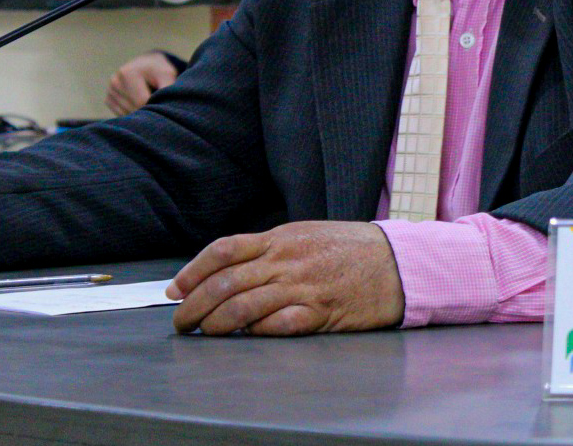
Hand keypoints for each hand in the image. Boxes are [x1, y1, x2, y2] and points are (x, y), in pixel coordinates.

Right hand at [105, 51, 178, 115]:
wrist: (147, 66)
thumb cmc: (159, 72)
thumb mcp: (167, 75)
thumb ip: (167, 88)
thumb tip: (166, 105)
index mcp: (127, 73)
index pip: (141, 102)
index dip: (154, 105)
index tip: (162, 100)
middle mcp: (115, 82)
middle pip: (133, 109)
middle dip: (147, 109)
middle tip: (156, 100)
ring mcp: (110, 91)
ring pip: (127, 114)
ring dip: (140, 113)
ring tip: (147, 99)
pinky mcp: (108, 99)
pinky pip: (121, 115)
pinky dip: (132, 113)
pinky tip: (139, 103)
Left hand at [166, 221, 404, 335]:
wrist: (396, 261)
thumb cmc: (350, 248)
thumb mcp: (305, 235)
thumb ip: (269, 249)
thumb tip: (231, 267)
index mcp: (279, 239)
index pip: (224, 251)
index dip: (193, 271)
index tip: (175, 289)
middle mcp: (285, 261)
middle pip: (226, 281)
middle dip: (194, 304)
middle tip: (180, 320)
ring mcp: (302, 286)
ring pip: (244, 305)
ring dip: (216, 323)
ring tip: (204, 333)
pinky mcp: (320, 313)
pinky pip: (278, 325)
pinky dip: (256, 332)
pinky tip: (244, 338)